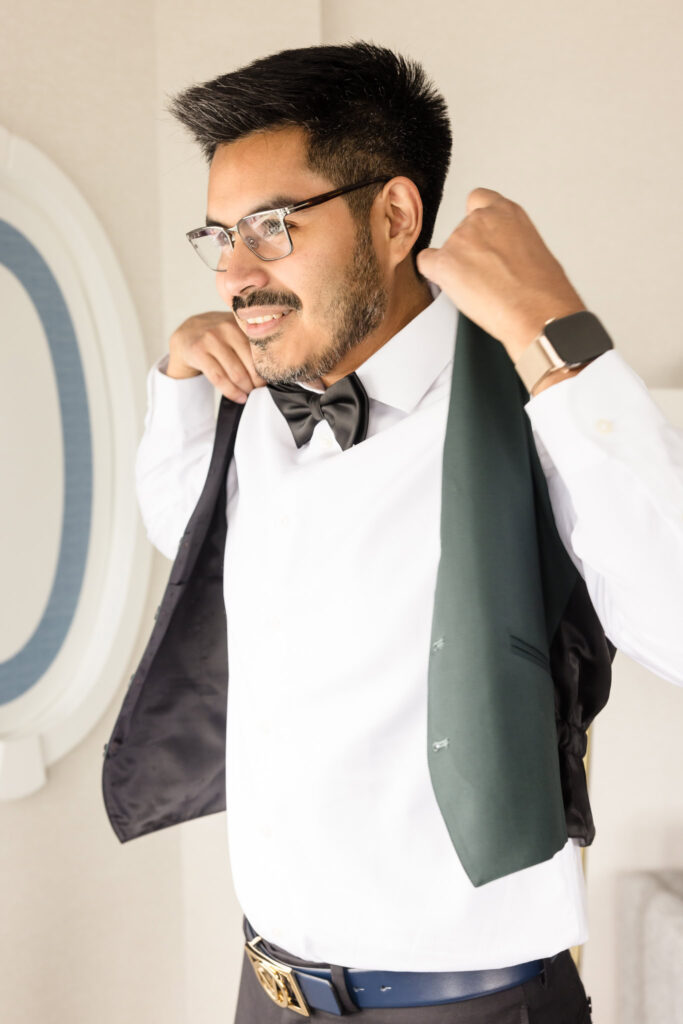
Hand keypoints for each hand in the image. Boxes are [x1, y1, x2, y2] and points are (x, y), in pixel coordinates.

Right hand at [167, 311, 266, 402]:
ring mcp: (211, 338)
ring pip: (236, 373)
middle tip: (261, 391)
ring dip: (246, 389)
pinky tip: (239, 398)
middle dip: (258, 382)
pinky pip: (219, 378)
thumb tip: (279, 368)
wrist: (185, 335)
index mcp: (241, 322)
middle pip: (251, 364)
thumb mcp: (236, 332)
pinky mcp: (198, 352)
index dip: (269, 370)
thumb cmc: (218, 338)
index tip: (273, 381)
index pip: (262, 351)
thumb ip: (254, 342)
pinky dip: (232, 392)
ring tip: (250, 395)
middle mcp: (227, 327)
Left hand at [416, 188, 586, 361]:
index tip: (481, 237)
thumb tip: (500, 254)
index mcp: (507, 212)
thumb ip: (509, 241)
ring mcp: (461, 239)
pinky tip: (451, 286)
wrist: (538, 312)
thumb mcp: (533, 248)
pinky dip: (434, 275)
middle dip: (469, 252)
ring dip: (457, 267)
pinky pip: (426, 263)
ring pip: (447, 251)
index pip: (478, 200)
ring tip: (481, 289)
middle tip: (485, 276)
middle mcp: (481, 219)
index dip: (476, 222)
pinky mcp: (445, 262)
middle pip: (461, 231)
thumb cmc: (543, 289)